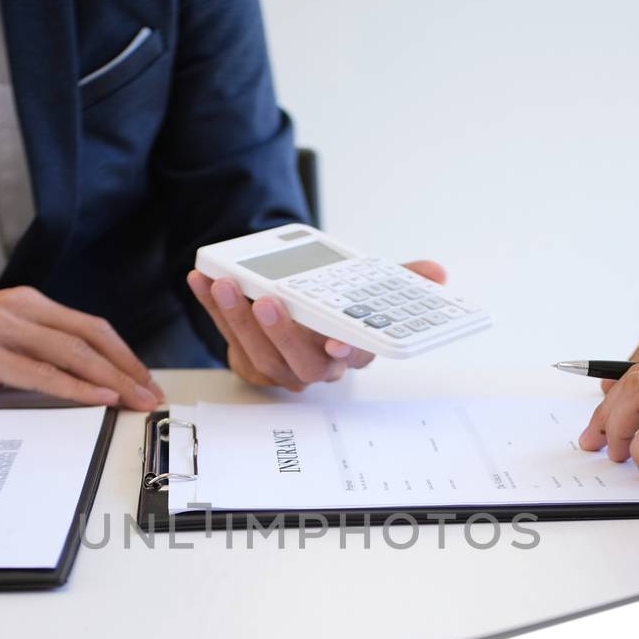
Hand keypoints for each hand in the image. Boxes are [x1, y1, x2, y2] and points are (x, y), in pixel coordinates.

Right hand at [0, 288, 163, 409]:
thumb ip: (29, 350)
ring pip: (72, 353)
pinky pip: (40, 372)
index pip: (89, 327)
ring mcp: (0, 327)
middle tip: (152, 394)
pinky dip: (75, 387)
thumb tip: (73, 377)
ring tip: (136, 401)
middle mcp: (17, 308)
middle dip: (127, 369)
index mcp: (25, 303)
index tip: (145, 379)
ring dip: (111, 380)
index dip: (123, 354)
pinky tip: (97, 398)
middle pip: (90, 338)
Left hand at [186, 260, 447, 389]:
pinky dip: (212, 310)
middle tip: (268, 300)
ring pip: (260, 353)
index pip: (356, 356)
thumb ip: (400, 278)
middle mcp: (316, 365)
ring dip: (239, 319)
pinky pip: (228, 338)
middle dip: (282, 332)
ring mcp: (280, 366)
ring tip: (226, 285)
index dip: (348, 351)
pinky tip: (202, 280)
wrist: (291, 309)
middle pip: (301, 362)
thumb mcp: (365, 286)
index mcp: (348, 349)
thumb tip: (436, 272)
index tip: (338, 341)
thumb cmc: (328, 303)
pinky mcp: (249, 360)